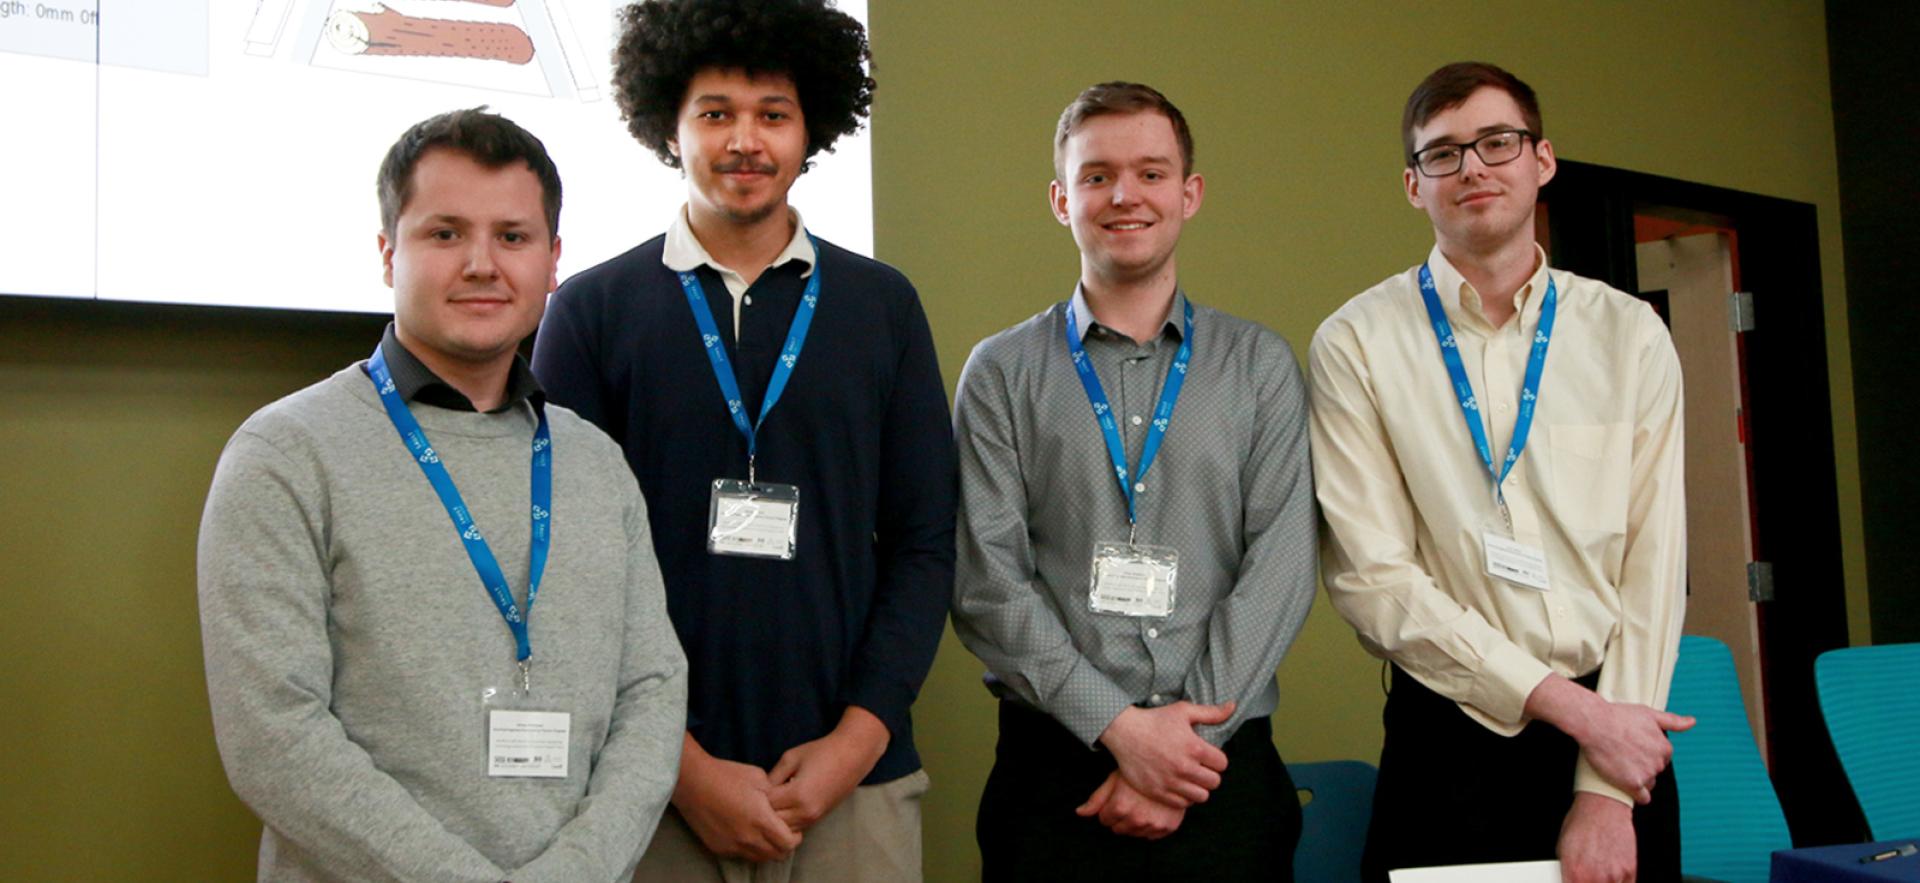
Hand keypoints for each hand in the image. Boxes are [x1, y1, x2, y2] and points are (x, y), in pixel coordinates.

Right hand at [672, 733, 802, 861]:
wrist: (692, 781)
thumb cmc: (726, 775)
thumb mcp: (759, 778)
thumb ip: (776, 796)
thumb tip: (784, 806)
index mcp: (760, 820)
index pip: (788, 844)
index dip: (795, 837)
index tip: (793, 828)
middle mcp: (747, 838)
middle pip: (776, 855)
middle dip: (784, 845)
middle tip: (782, 832)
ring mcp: (731, 845)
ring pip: (759, 858)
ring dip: (767, 849)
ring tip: (764, 832)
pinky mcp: (719, 848)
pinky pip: (741, 855)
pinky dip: (749, 848)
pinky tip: (746, 832)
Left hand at [766, 706, 890, 831]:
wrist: (852, 756)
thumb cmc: (820, 752)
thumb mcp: (790, 758)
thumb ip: (772, 776)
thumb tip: (758, 791)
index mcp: (797, 795)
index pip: (765, 805)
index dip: (756, 796)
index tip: (755, 785)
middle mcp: (805, 812)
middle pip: (771, 822)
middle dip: (763, 810)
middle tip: (759, 794)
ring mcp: (812, 818)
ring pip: (782, 829)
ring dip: (774, 817)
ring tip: (771, 799)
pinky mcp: (817, 819)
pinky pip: (794, 827)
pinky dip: (785, 820)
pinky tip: (783, 805)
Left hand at [1076, 771, 1185, 839]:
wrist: (1172, 767)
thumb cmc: (1140, 770)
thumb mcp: (1115, 779)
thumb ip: (1096, 799)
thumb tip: (1079, 813)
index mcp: (1120, 807)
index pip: (1104, 819)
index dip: (1109, 808)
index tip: (1117, 798)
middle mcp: (1136, 819)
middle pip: (1118, 829)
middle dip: (1120, 817)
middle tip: (1130, 800)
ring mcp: (1153, 825)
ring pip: (1134, 834)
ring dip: (1135, 823)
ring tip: (1141, 804)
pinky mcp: (1168, 827)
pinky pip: (1152, 836)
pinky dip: (1150, 826)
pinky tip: (1153, 810)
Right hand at [1096, 701, 1232, 806]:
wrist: (1124, 732)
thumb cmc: (1155, 719)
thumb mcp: (1183, 711)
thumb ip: (1211, 713)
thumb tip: (1232, 707)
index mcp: (1194, 748)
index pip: (1222, 764)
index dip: (1217, 760)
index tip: (1208, 756)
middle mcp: (1185, 767)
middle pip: (1214, 782)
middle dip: (1210, 774)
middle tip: (1200, 768)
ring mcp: (1171, 782)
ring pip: (1201, 797)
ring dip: (1199, 788)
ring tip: (1191, 778)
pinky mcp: (1158, 792)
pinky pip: (1182, 804)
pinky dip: (1184, 797)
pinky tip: (1178, 785)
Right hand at [1526, 675, 1693, 803]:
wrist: (1595, 723)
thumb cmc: (1618, 716)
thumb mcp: (1648, 713)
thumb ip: (1673, 721)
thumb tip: (1692, 722)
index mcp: (1665, 747)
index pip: (1662, 758)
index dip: (1647, 754)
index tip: (1634, 749)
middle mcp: (1659, 762)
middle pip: (1655, 771)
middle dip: (1643, 766)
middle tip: (1625, 756)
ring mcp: (1647, 774)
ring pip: (1648, 784)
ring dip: (1638, 779)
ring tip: (1621, 767)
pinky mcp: (1632, 784)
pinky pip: (1642, 798)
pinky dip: (1636, 795)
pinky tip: (1626, 786)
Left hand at [1557, 792, 1636, 882]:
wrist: (1604, 805)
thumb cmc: (1582, 822)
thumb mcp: (1562, 847)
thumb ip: (1566, 869)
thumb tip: (1568, 879)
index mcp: (1574, 872)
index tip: (1574, 880)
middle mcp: (1595, 877)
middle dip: (1588, 882)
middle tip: (1588, 876)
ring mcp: (1614, 876)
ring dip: (1604, 882)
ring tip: (1600, 872)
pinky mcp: (1630, 871)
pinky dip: (1618, 881)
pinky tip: (1612, 872)